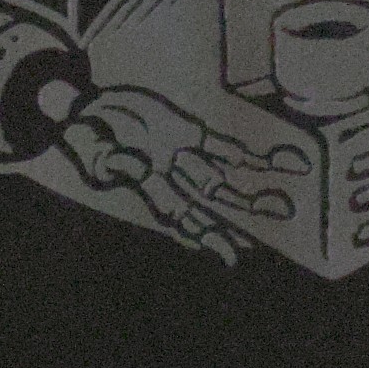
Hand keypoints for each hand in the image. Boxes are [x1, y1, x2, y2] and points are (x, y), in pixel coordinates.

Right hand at [51, 80, 295, 264]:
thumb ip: (111, 159)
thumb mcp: (91, 148)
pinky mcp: (188, 133)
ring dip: (252, 197)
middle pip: (209, 208)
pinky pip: (223, 148)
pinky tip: (278, 162)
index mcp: (148, 185)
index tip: (231, 258)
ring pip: (224, 183)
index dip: (206, 237)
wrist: (90, 109)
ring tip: (284, 209)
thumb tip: (134, 164)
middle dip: (234, 225)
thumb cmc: (84, 134)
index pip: (181, 218)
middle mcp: (170, 179)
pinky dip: (250, 156)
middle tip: (263, 243)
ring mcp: (182, 157)